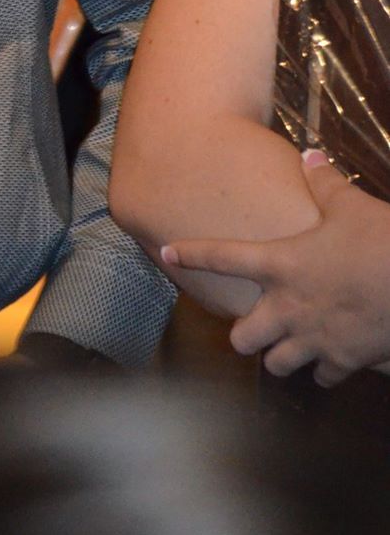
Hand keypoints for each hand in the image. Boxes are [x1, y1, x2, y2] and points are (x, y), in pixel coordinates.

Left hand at [162, 153, 389, 385]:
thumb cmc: (381, 244)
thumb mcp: (350, 206)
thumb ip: (324, 183)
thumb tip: (310, 156)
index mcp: (280, 264)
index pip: (222, 257)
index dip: (191, 254)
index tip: (166, 253)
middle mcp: (287, 306)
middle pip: (242, 339)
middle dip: (245, 336)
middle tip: (254, 326)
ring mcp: (313, 339)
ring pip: (276, 365)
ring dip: (280, 356)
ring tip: (287, 346)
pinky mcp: (342, 361)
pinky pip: (320, 378)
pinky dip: (322, 371)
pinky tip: (328, 359)